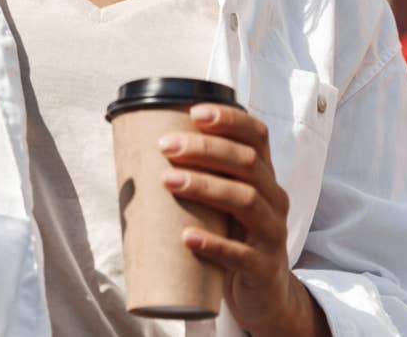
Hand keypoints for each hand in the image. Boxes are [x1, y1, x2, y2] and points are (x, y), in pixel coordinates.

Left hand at [159, 104, 331, 336]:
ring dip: (205, 186)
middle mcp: (273, 198)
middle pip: (248, 162)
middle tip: (165, 146)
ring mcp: (272, 233)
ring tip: (167, 181)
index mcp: (262, 176)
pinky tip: (187, 236)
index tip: (194, 111)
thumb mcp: (221, 202)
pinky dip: (214, 243)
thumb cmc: (232, 235)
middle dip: (205, 149)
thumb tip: (133, 153)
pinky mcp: (264, 268)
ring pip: (247, 200)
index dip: (230, 119)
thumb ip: (195, 176)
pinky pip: (243, 254)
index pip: (257, 135)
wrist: (263, 294)